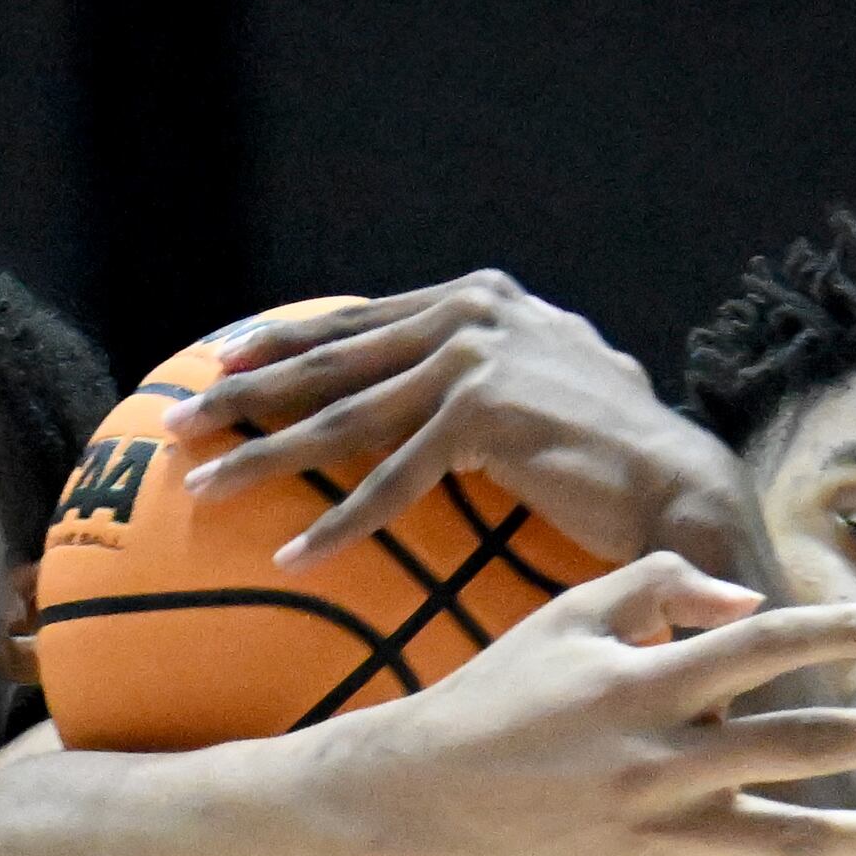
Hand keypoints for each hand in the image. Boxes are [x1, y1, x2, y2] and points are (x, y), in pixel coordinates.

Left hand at [165, 275, 748, 570]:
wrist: (678, 483)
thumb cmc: (608, 454)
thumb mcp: (537, 385)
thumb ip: (478, 371)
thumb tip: (423, 385)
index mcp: (480, 298)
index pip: (358, 321)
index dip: (283, 341)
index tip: (222, 360)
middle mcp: (472, 314)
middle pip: (331, 361)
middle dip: (242, 394)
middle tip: (177, 424)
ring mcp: (475, 359)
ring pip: (344, 419)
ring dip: (264, 460)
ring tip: (204, 491)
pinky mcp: (483, 416)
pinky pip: (391, 483)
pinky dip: (339, 524)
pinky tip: (292, 556)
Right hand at [330, 552, 855, 855]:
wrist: (410, 802)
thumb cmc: (490, 700)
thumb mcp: (562, 618)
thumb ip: (656, 589)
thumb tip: (749, 599)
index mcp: (645, 683)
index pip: (766, 646)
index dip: (841, 633)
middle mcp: (662, 761)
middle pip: (799, 745)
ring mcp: (657, 835)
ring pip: (789, 838)